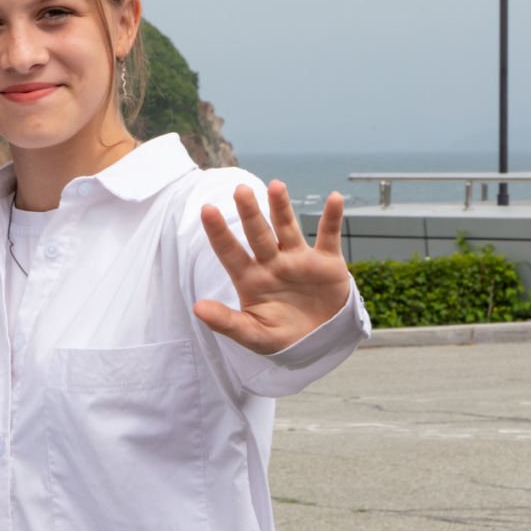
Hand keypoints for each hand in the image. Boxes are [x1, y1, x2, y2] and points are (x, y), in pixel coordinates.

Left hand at [193, 182, 349, 354]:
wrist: (321, 343)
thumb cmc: (282, 338)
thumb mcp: (253, 334)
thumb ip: (227, 322)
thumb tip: (197, 308)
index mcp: (250, 278)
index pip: (230, 252)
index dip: (218, 232)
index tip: (206, 210)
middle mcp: (272, 263)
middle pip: (258, 233)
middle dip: (249, 213)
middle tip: (240, 190)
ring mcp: (298, 259)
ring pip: (287, 228)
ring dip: (282, 207)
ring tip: (276, 186)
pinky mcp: (326, 262)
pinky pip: (328, 236)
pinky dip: (332, 217)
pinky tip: (334, 198)